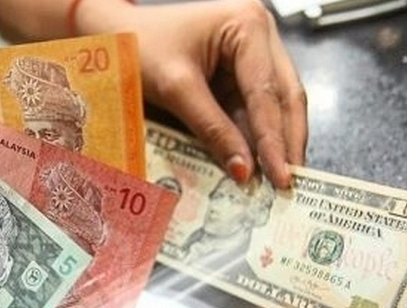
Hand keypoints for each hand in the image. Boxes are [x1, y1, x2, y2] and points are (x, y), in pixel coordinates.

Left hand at [80, 0, 306, 187]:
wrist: (117, 36)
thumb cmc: (140, 47)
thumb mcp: (176, 88)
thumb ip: (212, 128)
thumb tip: (243, 170)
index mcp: (248, 26)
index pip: (266, 92)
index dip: (274, 139)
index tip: (281, 175)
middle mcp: (260, 36)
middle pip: (284, 97)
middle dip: (286, 143)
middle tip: (290, 183)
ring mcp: (253, 55)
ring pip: (275, 107)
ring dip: (276, 144)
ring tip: (279, 182)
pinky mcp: (240, 76)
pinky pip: (254, 111)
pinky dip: (256, 138)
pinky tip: (259, 165)